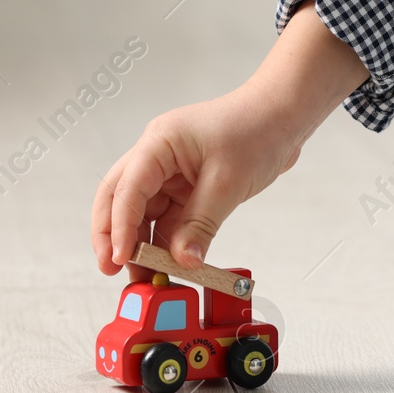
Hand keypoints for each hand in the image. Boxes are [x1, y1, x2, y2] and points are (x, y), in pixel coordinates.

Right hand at [90, 0, 367, 274]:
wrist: (282, 116)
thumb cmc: (256, 130)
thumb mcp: (228, 182)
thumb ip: (200, 223)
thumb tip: (182, 261)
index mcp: (159, 143)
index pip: (128, 188)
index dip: (120, 226)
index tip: (120, 258)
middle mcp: (156, 157)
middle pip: (120, 198)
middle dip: (112, 234)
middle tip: (111, 269)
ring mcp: (169, 172)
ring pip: (142, 213)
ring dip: (141, 243)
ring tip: (143, 276)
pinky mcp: (185, 187)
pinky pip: (167, 218)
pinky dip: (165, 242)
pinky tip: (168, 265)